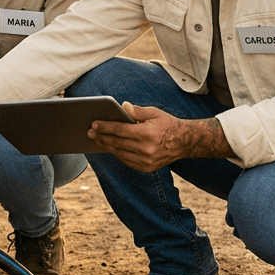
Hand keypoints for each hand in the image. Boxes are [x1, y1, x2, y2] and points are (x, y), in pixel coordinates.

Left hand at [87, 103, 229, 171]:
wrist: (184, 143)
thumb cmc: (167, 124)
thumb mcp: (154, 113)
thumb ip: (137, 111)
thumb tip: (122, 106)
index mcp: (146, 134)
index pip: (120, 130)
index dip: (105, 127)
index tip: (94, 124)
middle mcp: (145, 150)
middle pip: (116, 143)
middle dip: (101, 137)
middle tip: (89, 132)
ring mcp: (145, 161)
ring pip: (119, 153)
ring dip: (106, 146)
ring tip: (97, 139)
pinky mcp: (146, 168)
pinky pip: (126, 161)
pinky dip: (117, 153)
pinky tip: (110, 147)